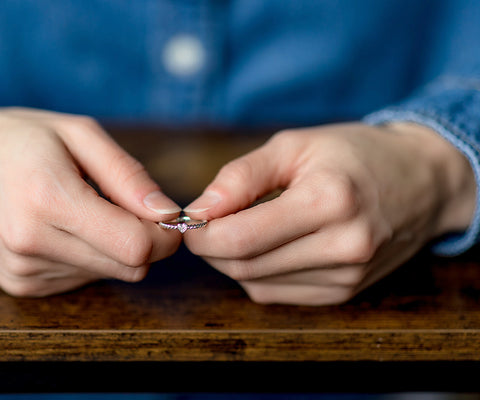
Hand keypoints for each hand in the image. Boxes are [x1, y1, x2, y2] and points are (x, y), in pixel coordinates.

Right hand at [0, 95, 181, 295]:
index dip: (164, 236)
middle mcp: (32, 244)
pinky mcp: (20, 286)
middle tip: (126, 205)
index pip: (135, 247)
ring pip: (108, 275)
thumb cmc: (12, 139)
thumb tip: (167, 213)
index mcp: (48, 199)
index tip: (165, 216)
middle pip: (129, 268)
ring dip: (112, 247)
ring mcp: (23, 272)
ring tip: (81, 209)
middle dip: (144, 241)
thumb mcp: (76, 134)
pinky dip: (87, 256)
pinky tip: (62, 227)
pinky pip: (81, 278)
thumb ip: (127, 176)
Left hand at [183, 123, 475, 304]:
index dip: (203, 234)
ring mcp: (347, 277)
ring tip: (243, 227)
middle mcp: (343, 246)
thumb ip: (242, 176)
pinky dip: (257, 273)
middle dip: (212, 248)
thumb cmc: (353, 154)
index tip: (192, 220)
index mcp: (330, 201)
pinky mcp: (344, 293)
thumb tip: (199, 209)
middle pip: (245, 265)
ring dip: (233, 260)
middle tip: (209, 224)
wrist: (420, 182)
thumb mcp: (295, 145)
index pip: (241, 238)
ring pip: (257, 283)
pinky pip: (276, 293)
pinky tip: (269, 246)